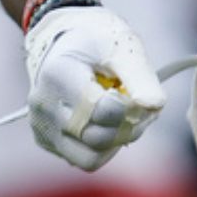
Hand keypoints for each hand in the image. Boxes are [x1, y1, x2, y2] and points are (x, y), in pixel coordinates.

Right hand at [23, 3, 166, 171]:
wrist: (66, 38)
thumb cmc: (97, 39)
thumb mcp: (123, 47)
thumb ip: (141, 76)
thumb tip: (155, 105)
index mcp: (58, 75)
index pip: (103, 111)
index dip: (132, 107)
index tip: (142, 92)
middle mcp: (43, 105)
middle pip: (97, 138)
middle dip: (129, 126)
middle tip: (143, 106)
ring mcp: (41, 125)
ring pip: (90, 158)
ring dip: (117, 141)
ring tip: (126, 115)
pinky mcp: (46, 140)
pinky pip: (83, 158)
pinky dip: (103, 146)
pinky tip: (108, 121)